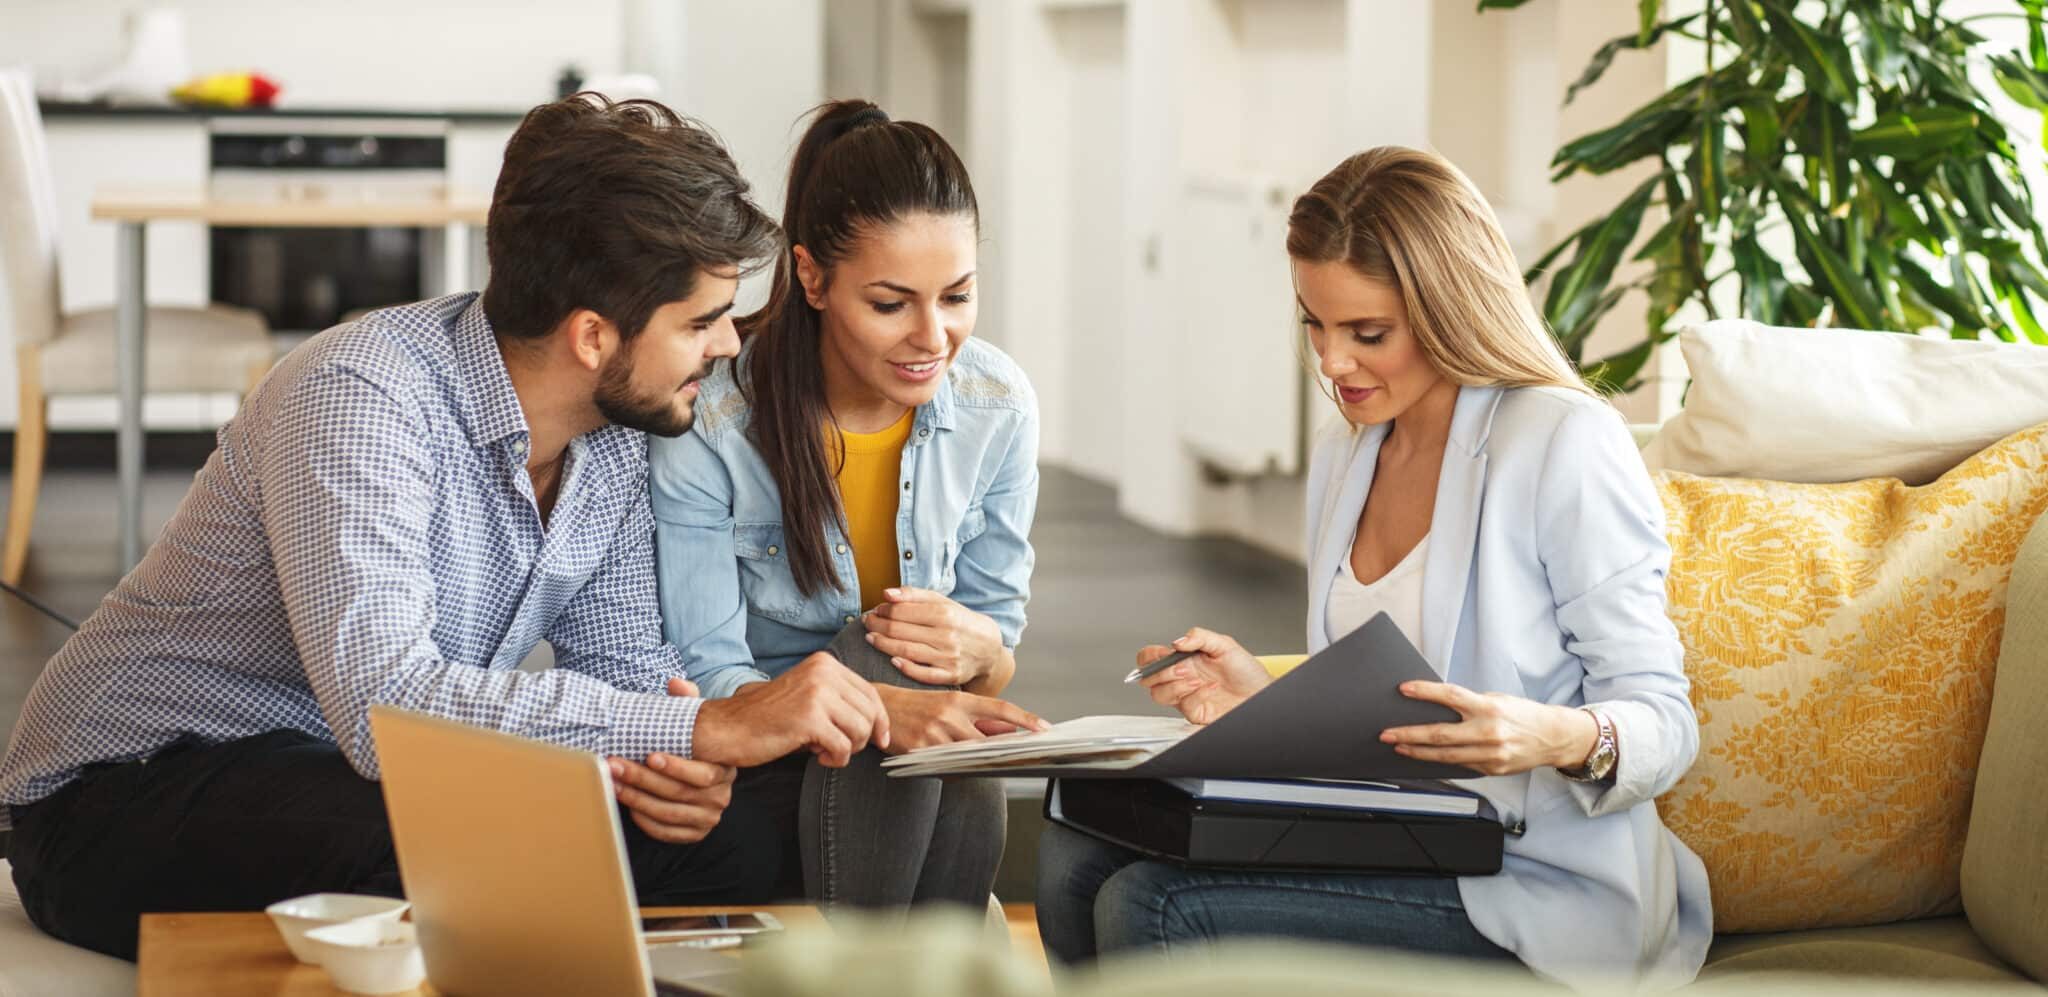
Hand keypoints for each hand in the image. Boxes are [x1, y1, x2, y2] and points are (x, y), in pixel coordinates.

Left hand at [605, 676, 731, 843]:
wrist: (707, 772)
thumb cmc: (695, 747)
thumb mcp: (696, 723)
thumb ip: (688, 702)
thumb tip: (675, 683)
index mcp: (723, 770)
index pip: (701, 774)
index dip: (675, 767)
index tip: (649, 756)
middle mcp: (720, 797)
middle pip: (678, 793)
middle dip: (641, 779)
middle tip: (615, 765)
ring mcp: (708, 818)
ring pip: (668, 813)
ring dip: (636, 799)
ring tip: (613, 783)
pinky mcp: (695, 833)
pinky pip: (667, 832)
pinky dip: (646, 821)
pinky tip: (629, 806)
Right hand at [692, 653, 891, 767]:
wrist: (728, 727)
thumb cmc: (769, 717)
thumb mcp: (808, 695)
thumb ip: (839, 699)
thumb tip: (878, 722)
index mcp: (825, 663)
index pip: (870, 692)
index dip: (880, 720)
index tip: (881, 740)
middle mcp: (823, 672)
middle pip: (870, 712)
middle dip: (862, 738)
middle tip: (838, 747)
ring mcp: (817, 693)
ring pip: (861, 730)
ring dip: (847, 749)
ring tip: (823, 749)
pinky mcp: (809, 718)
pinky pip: (843, 747)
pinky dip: (835, 759)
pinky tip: (817, 756)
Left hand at [863, 588, 1004, 686]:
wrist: (989, 649)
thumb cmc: (960, 622)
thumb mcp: (943, 603)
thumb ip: (914, 595)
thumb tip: (887, 593)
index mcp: (945, 614)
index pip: (903, 611)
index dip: (883, 610)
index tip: (875, 610)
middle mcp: (947, 635)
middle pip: (900, 630)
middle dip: (878, 626)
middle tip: (867, 623)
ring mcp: (949, 657)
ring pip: (907, 651)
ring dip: (883, 644)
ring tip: (871, 638)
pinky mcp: (950, 676)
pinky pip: (922, 674)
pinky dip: (905, 667)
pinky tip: (891, 660)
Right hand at [874, 685, 1049, 754]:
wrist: (879, 707)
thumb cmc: (918, 706)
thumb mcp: (950, 704)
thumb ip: (980, 719)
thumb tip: (1011, 731)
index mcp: (960, 699)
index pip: (1000, 708)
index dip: (1025, 718)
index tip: (1044, 728)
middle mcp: (950, 715)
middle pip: (987, 740)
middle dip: (1003, 752)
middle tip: (1020, 759)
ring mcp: (935, 733)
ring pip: (968, 757)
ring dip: (977, 764)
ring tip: (981, 764)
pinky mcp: (920, 750)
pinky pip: (947, 769)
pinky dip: (955, 771)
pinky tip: (952, 767)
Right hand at [1137, 628, 1271, 724]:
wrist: (1261, 692)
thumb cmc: (1246, 671)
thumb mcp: (1225, 644)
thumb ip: (1200, 636)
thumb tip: (1177, 641)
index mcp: (1183, 660)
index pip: (1151, 658)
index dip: (1149, 657)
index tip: (1164, 654)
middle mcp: (1181, 678)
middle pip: (1148, 679)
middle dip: (1161, 673)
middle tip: (1181, 668)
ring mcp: (1186, 696)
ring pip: (1159, 695)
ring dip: (1175, 686)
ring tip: (1195, 679)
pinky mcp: (1195, 712)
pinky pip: (1185, 706)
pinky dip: (1197, 695)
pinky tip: (1210, 688)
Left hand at [1379, 681, 1600, 775]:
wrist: (1554, 737)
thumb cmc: (1522, 715)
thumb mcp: (1496, 700)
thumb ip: (1469, 704)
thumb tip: (1436, 706)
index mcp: (1488, 708)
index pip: (1450, 696)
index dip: (1425, 692)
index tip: (1404, 689)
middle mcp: (1488, 732)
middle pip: (1440, 734)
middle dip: (1409, 734)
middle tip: (1387, 733)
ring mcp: (1490, 754)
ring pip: (1445, 756)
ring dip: (1418, 752)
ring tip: (1399, 747)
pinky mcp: (1492, 770)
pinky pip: (1459, 766)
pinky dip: (1439, 762)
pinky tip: (1424, 758)